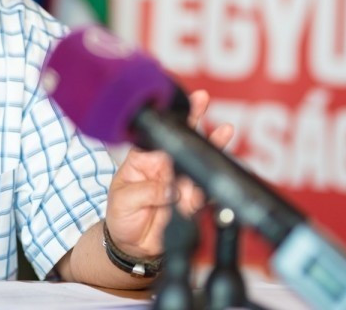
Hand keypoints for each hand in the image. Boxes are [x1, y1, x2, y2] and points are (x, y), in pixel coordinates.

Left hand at [104, 90, 232, 258]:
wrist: (131, 246)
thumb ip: (147, 192)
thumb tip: (171, 190)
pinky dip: (212, 180)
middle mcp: (164, 166)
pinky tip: (220, 166)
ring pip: (198, 161)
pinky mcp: (191, 201)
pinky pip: (205, 189)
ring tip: (224, 130)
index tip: (175, 105)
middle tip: (202, 99)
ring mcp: (179, 182)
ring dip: (212, 145)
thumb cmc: (121, 216)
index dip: (166, 119)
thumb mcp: (124, 200)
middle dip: (193, 118)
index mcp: (144, 159)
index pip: (156, 135)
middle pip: (181, 140)